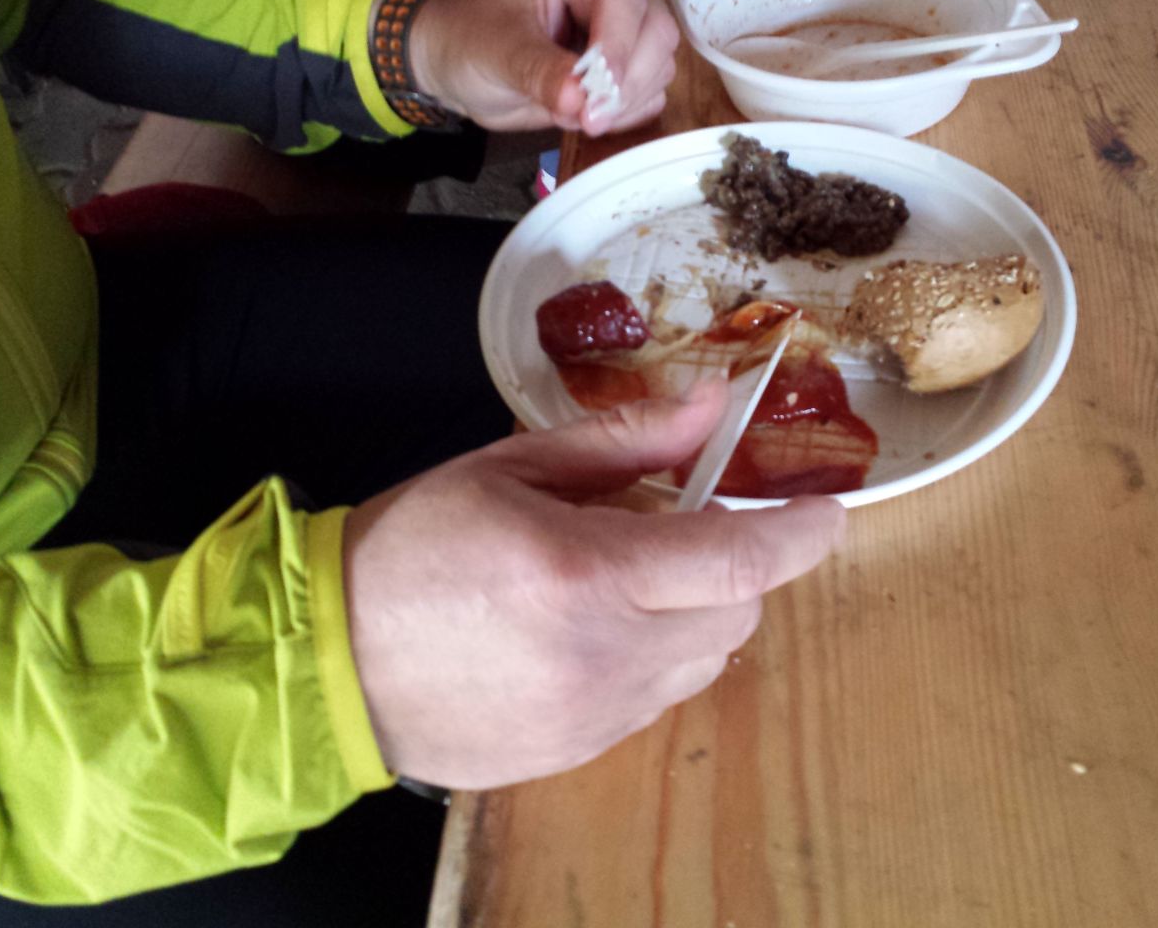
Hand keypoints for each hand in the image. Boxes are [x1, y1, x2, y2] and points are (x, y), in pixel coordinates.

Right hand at [340, 382, 845, 789]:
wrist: (330, 663)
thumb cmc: (414, 546)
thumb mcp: (512, 467)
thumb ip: (627, 440)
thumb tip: (713, 405)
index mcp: (588, 570)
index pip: (740, 559)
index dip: (801, 533)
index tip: (827, 511)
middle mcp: (606, 653)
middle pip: (738, 614)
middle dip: (736, 568)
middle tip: (684, 532)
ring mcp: (596, 714)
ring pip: (705, 663)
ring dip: (696, 616)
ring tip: (623, 582)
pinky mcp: (580, 751)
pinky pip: (657, 701)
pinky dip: (653, 659)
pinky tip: (590, 633)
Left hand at [406, 0, 679, 135]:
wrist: (456, 67)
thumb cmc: (471, 41)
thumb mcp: (497, 53)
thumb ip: (540, 73)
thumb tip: (580, 101)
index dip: (619, 47)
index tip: (599, 96)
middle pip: (656, 33)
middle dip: (628, 82)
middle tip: (589, 119)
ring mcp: (625, 31)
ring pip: (659, 66)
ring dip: (627, 101)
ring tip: (578, 117)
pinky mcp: (626, 68)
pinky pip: (650, 93)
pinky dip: (628, 113)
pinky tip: (589, 119)